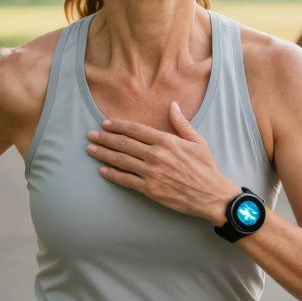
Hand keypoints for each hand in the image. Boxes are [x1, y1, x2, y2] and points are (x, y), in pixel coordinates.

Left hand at [86, 101, 236, 224]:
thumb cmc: (206, 168)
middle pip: (124, 144)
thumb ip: (181, 123)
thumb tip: (173, 105)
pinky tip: (102, 170)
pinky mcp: (150, 189)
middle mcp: (156, 155)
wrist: (211, 195)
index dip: (118, 126)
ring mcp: (151, 173)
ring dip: (104, 154)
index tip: (105, 124)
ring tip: (90, 149)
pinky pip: (126, 180)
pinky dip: (112, 174)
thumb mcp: (197, 141)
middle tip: (90, 135)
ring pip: (122, 161)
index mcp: (166, 141)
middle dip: (105, 138)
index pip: (136, 130)